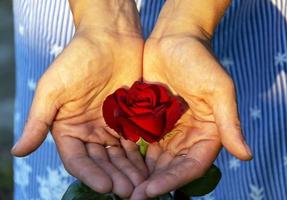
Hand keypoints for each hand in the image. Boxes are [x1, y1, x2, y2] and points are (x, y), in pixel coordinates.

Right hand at [12, 0, 146, 197]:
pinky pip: (134, 142)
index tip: (104, 186)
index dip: (89, 174)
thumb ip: (38, 121)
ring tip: (140, 186)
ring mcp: (110, 127)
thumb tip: (17, 152)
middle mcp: (89, 131)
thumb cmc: (77, 60)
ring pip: (119, 156)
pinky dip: (140, 157)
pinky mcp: (129, 120)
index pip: (77, 159)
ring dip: (128, 172)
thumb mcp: (53, 89)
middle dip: (113, 177)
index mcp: (68, 128)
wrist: (110, 39)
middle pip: (101, 162)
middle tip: (128, 192)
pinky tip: (148, 168)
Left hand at [131, 1, 251, 197]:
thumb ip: (229, 122)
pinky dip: (131, 156)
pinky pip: (140, 143)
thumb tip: (246, 156)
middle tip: (132, 196)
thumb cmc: (199, 60)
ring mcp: (167, 130)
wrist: (174, 39)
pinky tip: (117, 165)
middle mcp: (188, 136)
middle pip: (171, 167)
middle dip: (154, 182)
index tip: (152, 190)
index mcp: (207, 133)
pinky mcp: (150, 121)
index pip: (191, 165)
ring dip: (140, 174)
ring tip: (122, 186)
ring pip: (154, 160)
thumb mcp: (218, 89)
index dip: (173, 180)